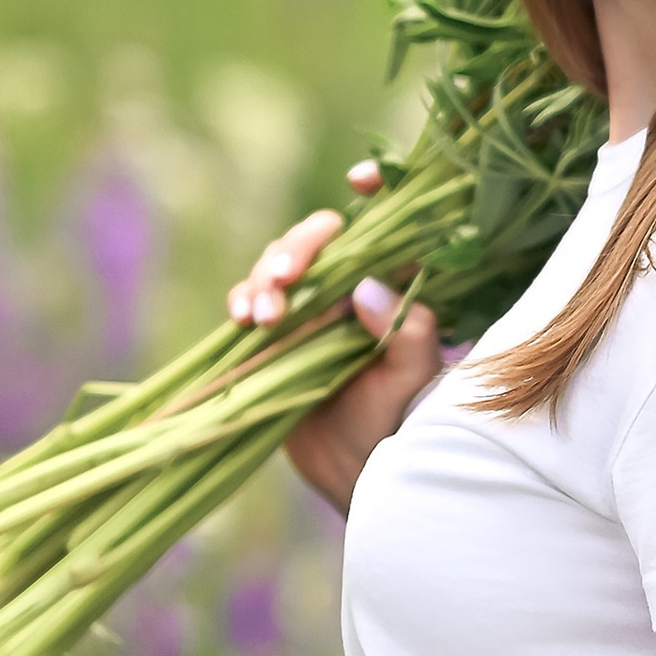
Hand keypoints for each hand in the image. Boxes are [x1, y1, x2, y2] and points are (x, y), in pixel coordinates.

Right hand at [226, 167, 443, 514]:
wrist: (355, 475)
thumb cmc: (397, 425)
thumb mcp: (413, 381)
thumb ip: (407, 332)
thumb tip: (366, 287)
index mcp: (393, 288)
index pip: (386, 226)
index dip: (377, 189)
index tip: (359, 180)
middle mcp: (350, 288)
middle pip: (320, 238)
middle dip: (298, 249)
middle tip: (287, 279)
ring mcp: (310, 308)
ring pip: (280, 265)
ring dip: (266, 279)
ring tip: (265, 317)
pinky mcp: (277, 332)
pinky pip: (251, 299)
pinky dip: (243, 300)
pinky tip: (242, 320)